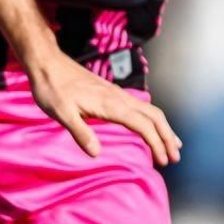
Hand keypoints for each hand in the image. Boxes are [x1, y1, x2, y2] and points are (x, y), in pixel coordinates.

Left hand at [28, 57, 182, 167]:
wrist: (48, 64)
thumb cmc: (52, 88)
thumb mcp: (61, 113)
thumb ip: (80, 132)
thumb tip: (96, 153)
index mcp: (110, 104)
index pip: (142, 125)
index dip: (156, 143)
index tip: (164, 160)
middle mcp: (119, 97)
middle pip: (154, 116)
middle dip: (167, 136)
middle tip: (175, 157)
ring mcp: (117, 94)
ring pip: (150, 110)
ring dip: (163, 128)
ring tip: (172, 144)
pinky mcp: (112, 93)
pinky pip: (140, 107)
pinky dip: (152, 120)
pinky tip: (150, 128)